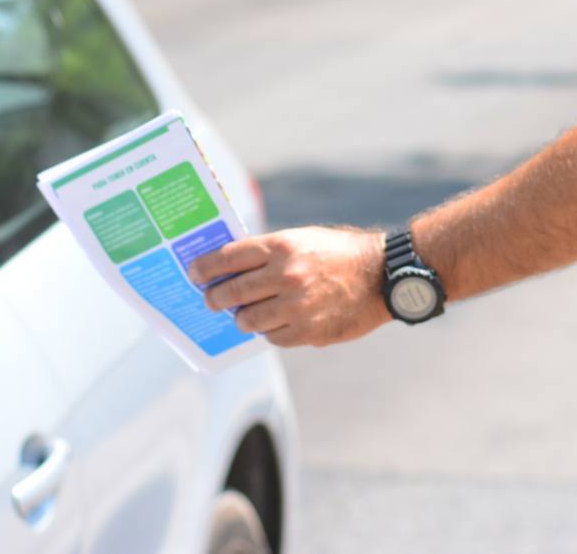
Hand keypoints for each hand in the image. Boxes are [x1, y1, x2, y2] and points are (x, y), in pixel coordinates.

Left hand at [189, 227, 389, 346]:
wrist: (382, 276)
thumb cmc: (339, 252)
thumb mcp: (302, 239)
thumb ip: (268, 253)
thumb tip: (229, 269)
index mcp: (281, 247)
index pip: (227, 258)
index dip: (203, 268)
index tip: (194, 273)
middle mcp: (285, 276)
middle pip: (230, 293)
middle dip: (214, 297)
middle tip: (211, 298)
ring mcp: (296, 307)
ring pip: (247, 320)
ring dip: (242, 317)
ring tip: (245, 313)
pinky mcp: (308, 332)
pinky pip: (272, 337)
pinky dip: (270, 330)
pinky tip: (276, 321)